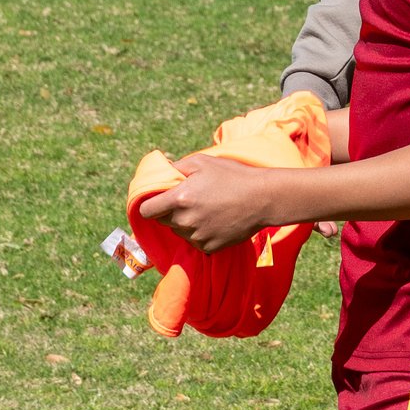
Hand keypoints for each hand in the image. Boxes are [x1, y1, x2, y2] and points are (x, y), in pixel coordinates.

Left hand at [134, 155, 271, 254]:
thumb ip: (175, 167)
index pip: (147, 211)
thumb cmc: (232, 175)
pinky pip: (195, 242)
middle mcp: (185, 220)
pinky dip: (200, 234)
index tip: (157, 201)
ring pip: (179, 232)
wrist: (262, 198)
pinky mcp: (209, 247)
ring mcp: (197, 236)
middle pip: (163, 221)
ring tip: (205, 209)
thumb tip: (160, 171)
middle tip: (188, 201)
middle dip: (170, 212)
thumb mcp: (201, 162)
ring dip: (185, 223)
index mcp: (179, 198)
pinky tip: (215, 221)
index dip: (149, 205)